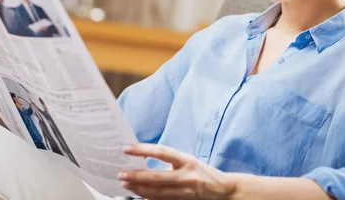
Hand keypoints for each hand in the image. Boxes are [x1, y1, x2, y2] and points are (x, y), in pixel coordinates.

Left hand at [119, 144, 235, 199]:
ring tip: (126, 185)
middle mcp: (186, 176)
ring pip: (157, 193)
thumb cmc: (203, 173)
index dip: (143, 149)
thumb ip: (170, 163)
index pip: (161, 152)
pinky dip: (149, 198)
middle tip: (121, 174)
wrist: (224, 190)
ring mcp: (185, 191)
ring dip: (138, 189)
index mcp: (187, 160)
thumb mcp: (188, 162)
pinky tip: (139, 195)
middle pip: (156, 177)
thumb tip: (144, 162)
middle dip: (136, 176)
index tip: (127, 148)